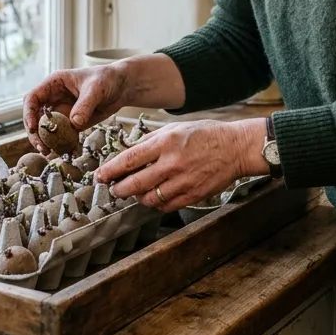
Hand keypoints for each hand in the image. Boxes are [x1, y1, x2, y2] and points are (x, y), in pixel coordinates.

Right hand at [22, 64, 130, 153]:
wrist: (121, 87)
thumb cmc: (106, 79)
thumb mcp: (96, 89)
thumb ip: (85, 105)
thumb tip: (74, 123)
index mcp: (53, 84)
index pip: (32, 98)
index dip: (29, 113)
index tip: (33, 128)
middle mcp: (53, 98)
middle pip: (35, 117)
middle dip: (35, 133)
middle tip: (42, 147)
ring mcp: (61, 112)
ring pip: (46, 128)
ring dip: (45, 141)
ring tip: (48, 153)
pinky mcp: (71, 123)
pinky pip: (61, 135)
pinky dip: (59, 144)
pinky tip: (62, 152)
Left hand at [93, 119, 268, 212]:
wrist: (235, 148)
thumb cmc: (204, 134)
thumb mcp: (174, 128)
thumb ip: (150, 141)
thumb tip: (128, 152)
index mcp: (165, 142)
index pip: (129, 160)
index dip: (110, 171)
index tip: (99, 176)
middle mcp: (172, 163)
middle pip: (135, 184)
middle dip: (119, 189)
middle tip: (113, 189)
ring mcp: (183, 181)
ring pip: (149, 199)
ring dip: (137, 198)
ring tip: (135, 192)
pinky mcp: (193, 195)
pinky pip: (166, 206)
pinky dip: (156, 203)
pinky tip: (154, 196)